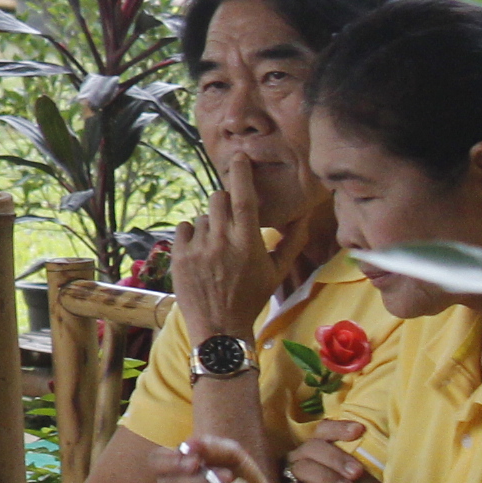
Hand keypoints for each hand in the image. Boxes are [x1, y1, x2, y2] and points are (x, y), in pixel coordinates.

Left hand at [171, 157, 278, 343]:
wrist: (219, 326)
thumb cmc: (252, 297)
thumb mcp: (277, 270)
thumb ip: (292, 241)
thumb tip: (303, 215)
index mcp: (249, 242)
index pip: (244, 197)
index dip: (241, 173)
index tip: (239, 156)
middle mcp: (222, 241)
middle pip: (218, 198)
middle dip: (225, 203)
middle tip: (231, 222)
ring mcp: (198, 248)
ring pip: (202, 216)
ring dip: (211, 225)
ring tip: (217, 249)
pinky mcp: (178, 256)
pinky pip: (185, 228)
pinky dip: (193, 235)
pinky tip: (202, 252)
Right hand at [281, 420, 374, 482]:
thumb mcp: (374, 481)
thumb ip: (374, 464)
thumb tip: (389, 449)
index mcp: (325, 449)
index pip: (324, 431)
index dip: (338, 428)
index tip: (358, 431)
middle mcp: (305, 459)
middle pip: (312, 448)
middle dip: (336, 458)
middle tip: (357, 473)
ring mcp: (294, 477)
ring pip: (302, 467)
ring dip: (326, 477)